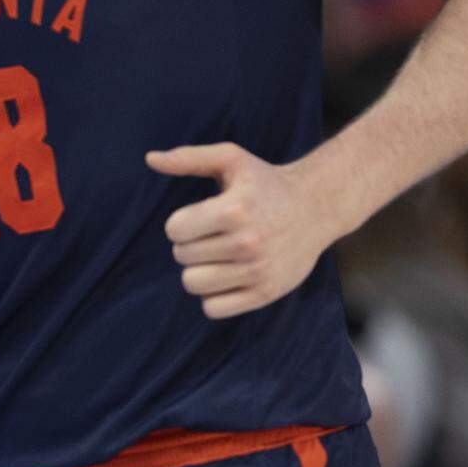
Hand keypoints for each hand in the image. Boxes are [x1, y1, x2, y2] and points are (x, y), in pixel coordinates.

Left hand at [147, 142, 332, 319]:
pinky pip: (213, 308)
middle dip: (190, 245)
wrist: (317, 207)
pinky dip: (212, 295)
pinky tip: (227, 276)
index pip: (175, 230)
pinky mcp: (266, 293)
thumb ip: (188, 158)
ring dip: (198, 271)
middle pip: (182, 257)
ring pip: (193, 284)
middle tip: (213, 235)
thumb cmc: (264, 183)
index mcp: (235, 209)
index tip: (200, 217)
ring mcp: (259, 270)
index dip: (181, 223)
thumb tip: (150, 158)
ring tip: (217, 257)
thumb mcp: (231, 159)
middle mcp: (248, 242)